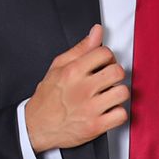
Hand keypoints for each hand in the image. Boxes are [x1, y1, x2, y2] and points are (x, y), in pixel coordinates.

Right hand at [24, 23, 128, 152]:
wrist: (36, 126)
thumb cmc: (47, 98)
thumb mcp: (58, 67)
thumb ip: (80, 49)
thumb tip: (97, 32)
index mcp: (73, 72)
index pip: (104, 53)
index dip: (107, 57)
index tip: (103, 64)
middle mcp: (82, 89)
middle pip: (117, 72)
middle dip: (115, 74)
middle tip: (108, 79)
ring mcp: (90, 109)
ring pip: (122, 92)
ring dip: (118, 93)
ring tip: (109, 95)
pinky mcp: (95, 126)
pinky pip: (121, 115)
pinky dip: (118, 113)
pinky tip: (108, 110)